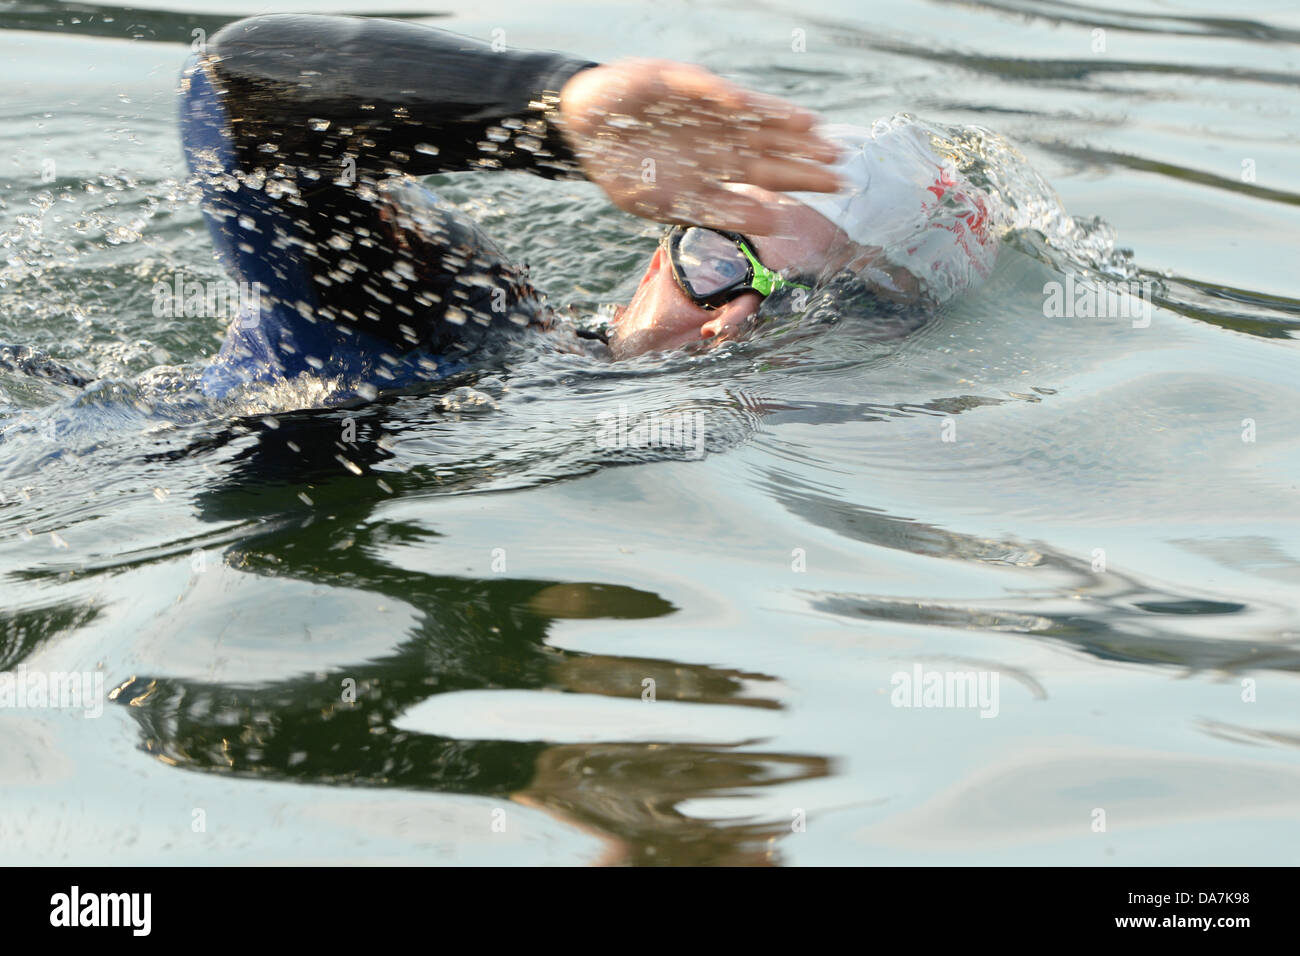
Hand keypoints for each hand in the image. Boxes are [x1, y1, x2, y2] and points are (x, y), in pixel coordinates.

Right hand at [557, 59, 841, 234]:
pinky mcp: (674, 83)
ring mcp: (701, 110)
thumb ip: (719, 212)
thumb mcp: (671, 204)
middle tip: (841, 160)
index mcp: (719, 167)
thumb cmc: (628, 170)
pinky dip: (718, 96)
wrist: (585, 131)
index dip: (803, 177)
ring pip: (748, 115)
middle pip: (770, 144)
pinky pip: (699, 89)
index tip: (838, 184)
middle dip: (804, 151)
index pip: (771, 173)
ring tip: (812, 128)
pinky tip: (740, 105)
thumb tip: (773, 222)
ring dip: (777, 121)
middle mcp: (719, 137)